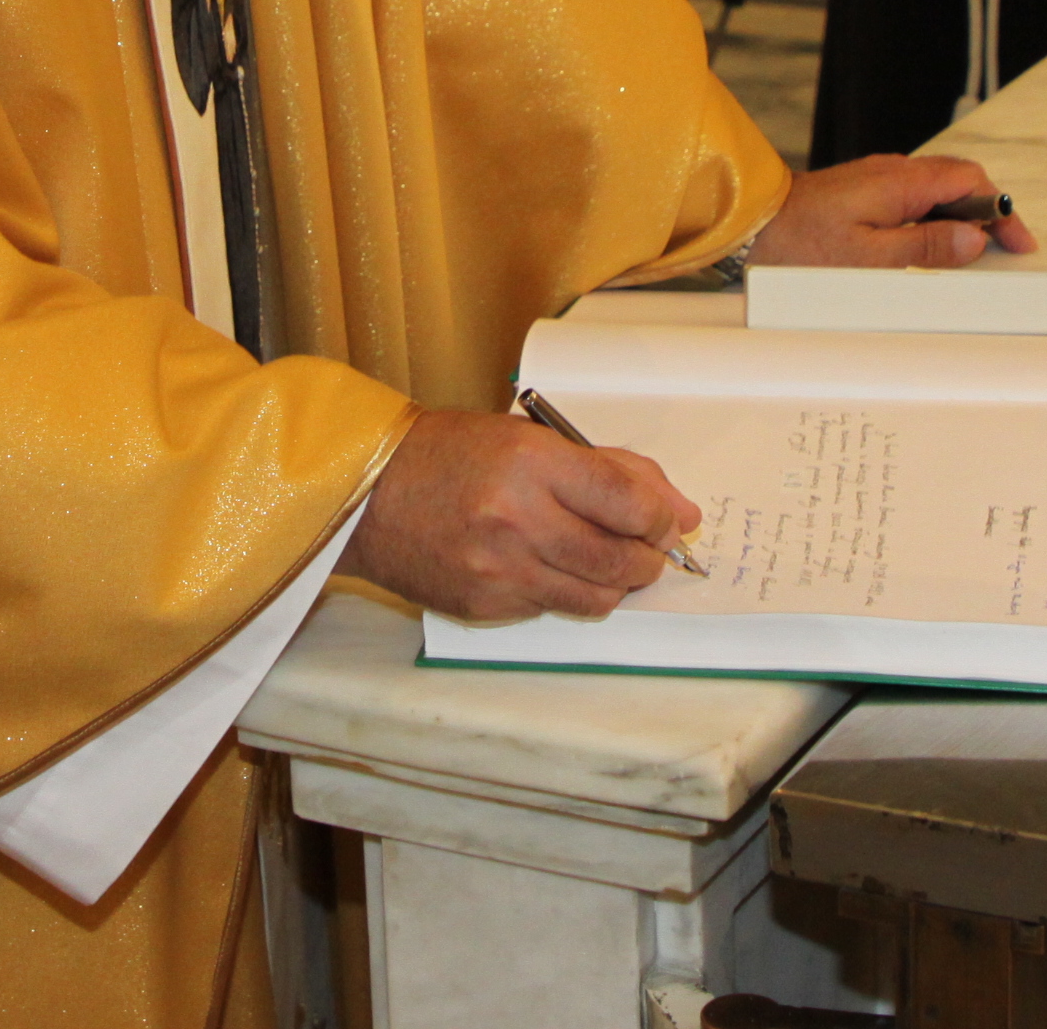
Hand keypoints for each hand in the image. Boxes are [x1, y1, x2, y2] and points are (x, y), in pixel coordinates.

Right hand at [338, 409, 699, 619]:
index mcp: (531, 463)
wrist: (368, 494)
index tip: (668, 523)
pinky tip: (548, 567)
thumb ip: (609, 469)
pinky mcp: (485, 605)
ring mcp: (499, 569)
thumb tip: (678, 511)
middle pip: (620, 559)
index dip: (661, 519)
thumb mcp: (530, 437)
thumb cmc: (449, 455)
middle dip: (649, 559)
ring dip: (615, 583)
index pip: (627, 501)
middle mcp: (517, 519)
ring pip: (595, 597)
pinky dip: (565, 593)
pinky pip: (552, 609)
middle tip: (648, 550)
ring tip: (603, 560)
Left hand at [748, 153, 1042, 270]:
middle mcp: (891, 171)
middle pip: (958, 179)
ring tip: (975, 250)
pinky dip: (936, 214)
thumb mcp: (869, 259)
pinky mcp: (863, 189)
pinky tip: (934, 241)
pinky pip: (914, 194)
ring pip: (937, 186)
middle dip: (987, 210)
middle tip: (1005, 247)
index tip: (1017, 241)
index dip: (1000, 210)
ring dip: (962, 212)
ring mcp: (877, 177)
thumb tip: (974, 239)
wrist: (750, 229)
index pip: (970, 181)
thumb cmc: (799, 245)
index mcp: (899, 182)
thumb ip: (926, 248)